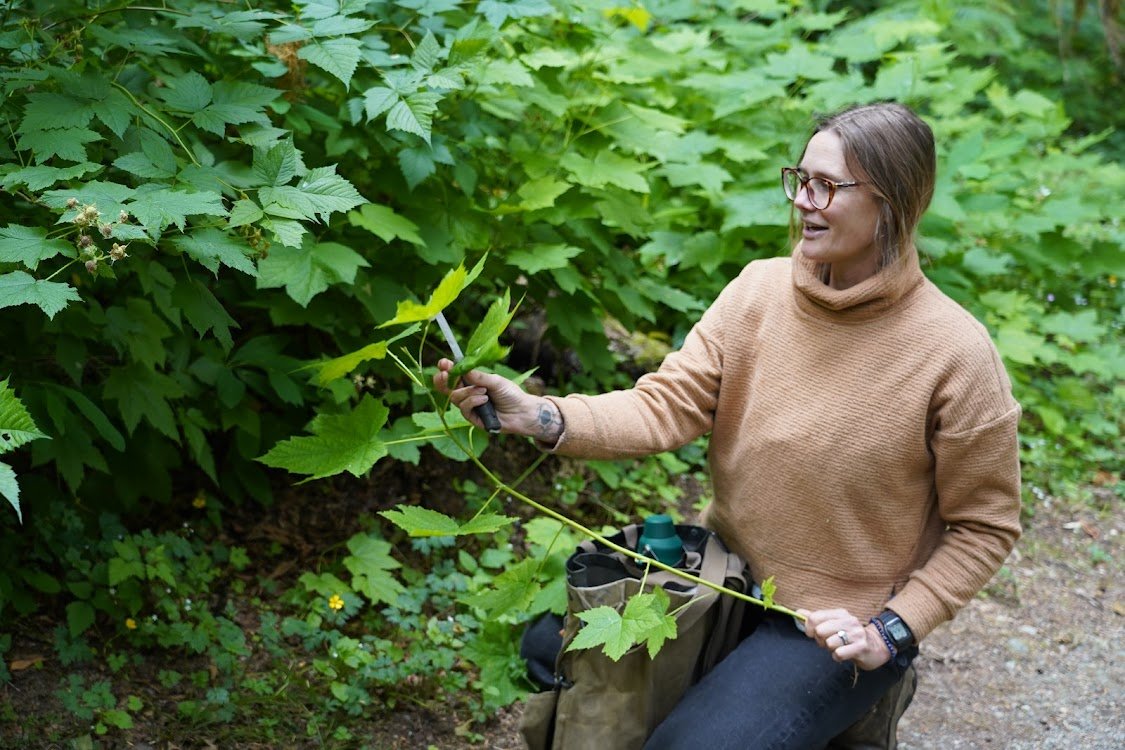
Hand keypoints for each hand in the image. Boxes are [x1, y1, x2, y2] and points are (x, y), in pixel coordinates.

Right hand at [433, 359, 563, 442]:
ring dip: (468, 392)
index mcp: (472, 381)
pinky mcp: (472, 418)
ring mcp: (469, 406)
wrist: (522, 411)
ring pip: (455, 397)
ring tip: (484, 391)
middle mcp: (468, 393)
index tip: (443, 363)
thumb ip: (478, 376)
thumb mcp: (495, 381)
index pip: (454, 375)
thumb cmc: (510, 394)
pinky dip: (473, 401)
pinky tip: (485, 400)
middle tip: (446, 374)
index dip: (446, 369)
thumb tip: (462, 368)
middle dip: (444, 380)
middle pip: (447, 387)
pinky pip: (464, 408)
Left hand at [798, 608, 891, 670]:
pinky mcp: (861, 647)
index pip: (814, 617)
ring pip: (829, 643)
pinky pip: (838, 654)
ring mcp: (856, 634)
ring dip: (831, 650)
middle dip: (820, 641)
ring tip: (839, 648)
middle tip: (829, 643)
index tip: (813, 634)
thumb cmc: (850, 636)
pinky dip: (838, 657)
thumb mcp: (834, 624)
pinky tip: (844, 654)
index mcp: (840, 613)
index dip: (809, 629)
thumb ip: (816, 618)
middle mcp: (849, 621)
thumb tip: (798, 612)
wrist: (876, 646)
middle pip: (819, 631)